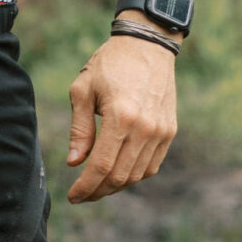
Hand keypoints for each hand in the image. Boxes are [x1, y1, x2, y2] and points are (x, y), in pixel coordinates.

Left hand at [65, 30, 178, 202]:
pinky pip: (152, 165)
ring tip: (97, 185)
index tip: (72, 197)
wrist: (147, 44)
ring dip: (116, 186)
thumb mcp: (83, 91)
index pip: (100, 167)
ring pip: (137, 175)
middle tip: (82, 195)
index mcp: (121, 117)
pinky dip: (134, 175)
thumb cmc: (109, 64)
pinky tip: (118, 173)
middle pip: (120, 177)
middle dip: (98, 191)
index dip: (85, 187)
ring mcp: (161, 131)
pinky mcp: (170, 131)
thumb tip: (74, 163)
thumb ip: (79, 130)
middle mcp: (145, 128)